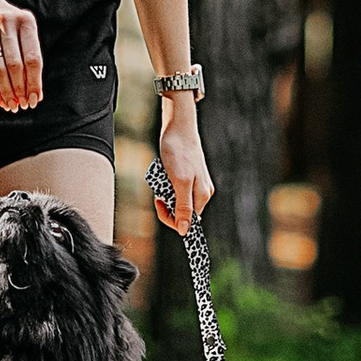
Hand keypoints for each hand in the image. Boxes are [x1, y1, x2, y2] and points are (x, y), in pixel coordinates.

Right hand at [0, 0, 43, 113]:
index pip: (33, 58)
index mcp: (25, 20)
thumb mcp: (20, 26)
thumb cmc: (3, 22)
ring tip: (12, 105)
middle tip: (24, 105)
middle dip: (21, 89)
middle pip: (16, 66)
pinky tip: (0, 99)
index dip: (35, 81)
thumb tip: (35, 88)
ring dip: (7, 91)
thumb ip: (27, 51)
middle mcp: (6, 24)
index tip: (36, 98)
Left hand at [153, 99, 212, 234]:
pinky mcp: (187, 176)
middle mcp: (201, 193)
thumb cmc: (179, 153)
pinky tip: (164, 172)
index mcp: (202, 197)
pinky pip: (173, 188)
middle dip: (166, 202)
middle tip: (159, 189)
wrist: (178, 128)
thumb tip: (185, 231)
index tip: (159, 203)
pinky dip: (165, 183)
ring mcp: (195, 184)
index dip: (170, 218)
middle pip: (180, 212)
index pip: (186, 222)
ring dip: (164, 192)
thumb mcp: (179, 182)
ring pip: (175, 199)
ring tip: (162, 177)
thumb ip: (183, 207)